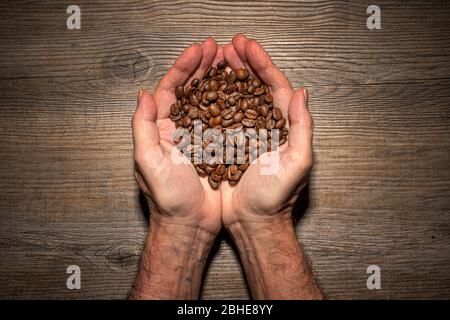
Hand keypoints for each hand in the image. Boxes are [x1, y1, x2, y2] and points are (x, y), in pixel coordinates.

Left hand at [132, 38, 223, 235]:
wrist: (190, 225)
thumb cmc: (168, 199)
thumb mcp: (148, 162)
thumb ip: (142, 128)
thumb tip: (143, 95)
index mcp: (161, 130)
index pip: (171, 89)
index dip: (183, 68)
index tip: (198, 50)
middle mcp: (180, 130)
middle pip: (192, 90)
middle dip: (203, 67)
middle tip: (217, 48)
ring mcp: (200, 138)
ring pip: (211, 101)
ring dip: (220, 80)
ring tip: (231, 62)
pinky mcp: (218, 148)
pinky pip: (226, 121)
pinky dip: (234, 104)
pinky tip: (243, 92)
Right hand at [221, 34, 312, 231]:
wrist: (252, 221)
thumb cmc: (276, 198)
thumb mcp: (297, 163)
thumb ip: (302, 128)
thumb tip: (302, 93)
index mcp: (282, 126)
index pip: (274, 86)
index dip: (262, 63)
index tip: (247, 46)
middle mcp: (262, 125)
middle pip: (252, 86)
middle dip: (241, 63)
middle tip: (228, 45)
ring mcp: (242, 133)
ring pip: (232, 97)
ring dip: (224, 76)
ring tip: (214, 59)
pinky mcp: (225, 144)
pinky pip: (216, 116)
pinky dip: (209, 99)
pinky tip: (201, 88)